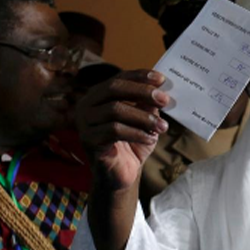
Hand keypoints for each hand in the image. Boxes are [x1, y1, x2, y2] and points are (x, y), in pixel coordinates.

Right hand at [76, 70, 170, 191]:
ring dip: (144, 117)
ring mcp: (84, 122)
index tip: (161, 79)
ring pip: (115, 110)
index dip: (140, 76)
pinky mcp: (88, 140)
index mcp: (99, 95)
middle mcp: (87, 105)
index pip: (119, 78)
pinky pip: (114, 130)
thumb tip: (162, 88)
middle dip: (142, 92)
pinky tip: (151, 138)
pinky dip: (137, 133)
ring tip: (162, 126)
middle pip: (114, 88)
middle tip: (165, 100)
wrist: (123, 173)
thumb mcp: (145, 119)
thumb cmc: (133, 143)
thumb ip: (149, 104)